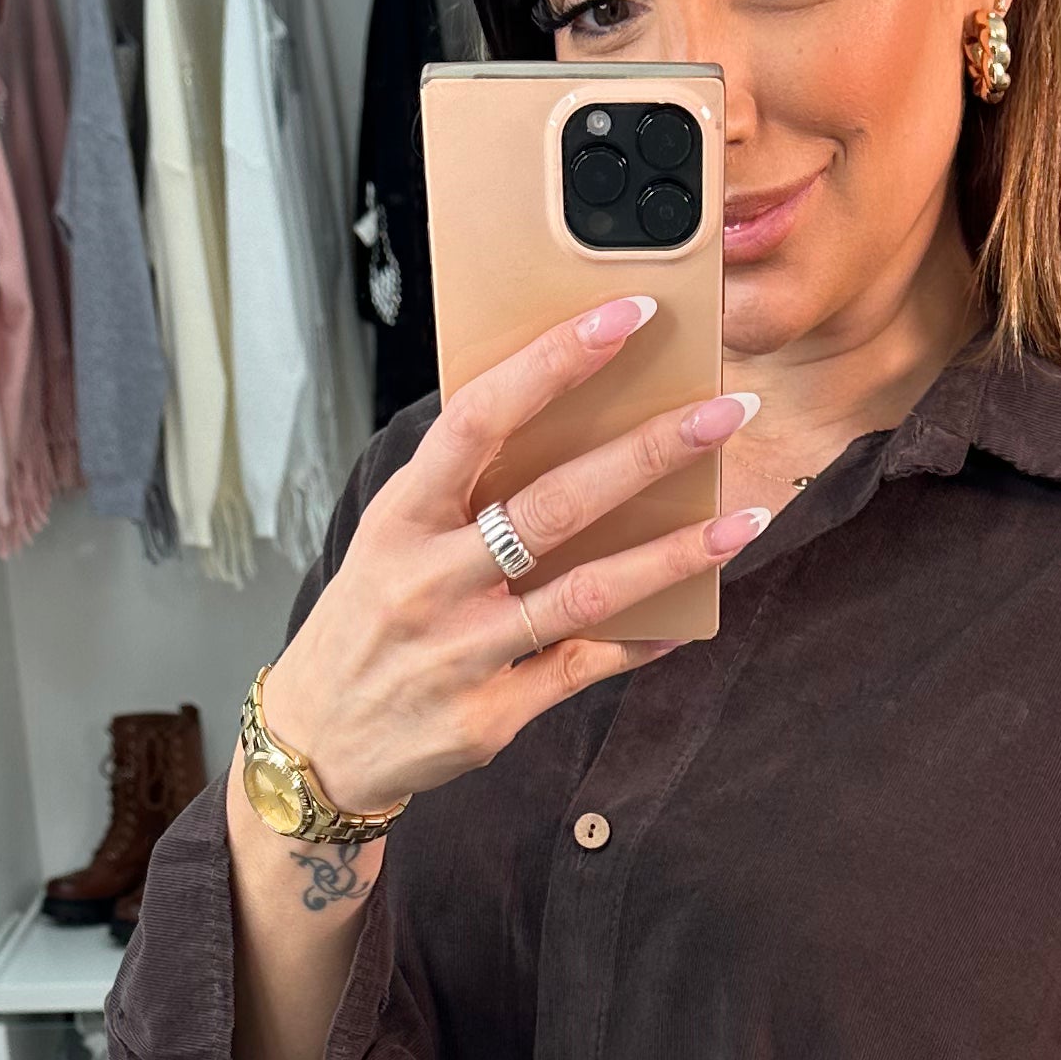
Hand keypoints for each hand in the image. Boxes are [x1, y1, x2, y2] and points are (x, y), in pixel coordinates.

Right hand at [261, 297, 767, 816]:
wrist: (318, 742)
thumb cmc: (368, 620)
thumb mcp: (390, 538)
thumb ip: (462, 487)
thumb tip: (563, 415)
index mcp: (402, 517)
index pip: (480, 417)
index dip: (553, 362)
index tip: (625, 318)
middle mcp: (430, 580)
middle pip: (554, 504)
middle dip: (649, 453)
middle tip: (727, 413)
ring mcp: (462, 651)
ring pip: (586, 593)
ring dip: (673, 554)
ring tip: (742, 521)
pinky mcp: (490, 715)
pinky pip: (582, 670)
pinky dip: (640, 642)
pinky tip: (690, 618)